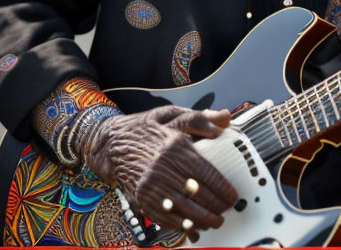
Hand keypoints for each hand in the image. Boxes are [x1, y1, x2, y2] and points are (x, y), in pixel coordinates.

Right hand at [82, 105, 237, 232]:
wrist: (108, 143)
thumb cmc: (144, 129)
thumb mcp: (171, 115)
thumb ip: (200, 118)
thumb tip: (225, 119)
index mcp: (175, 146)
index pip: (207, 174)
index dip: (223, 189)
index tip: (232, 196)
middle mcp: (163, 168)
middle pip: (197, 195)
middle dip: (216, 208)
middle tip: (226, 211)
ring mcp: (150, 185)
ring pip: (183, 210)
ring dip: (202, 220)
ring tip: (214, 221)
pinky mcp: (140, 198)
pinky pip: (164, 217)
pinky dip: (180, 225)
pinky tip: (192, 226)